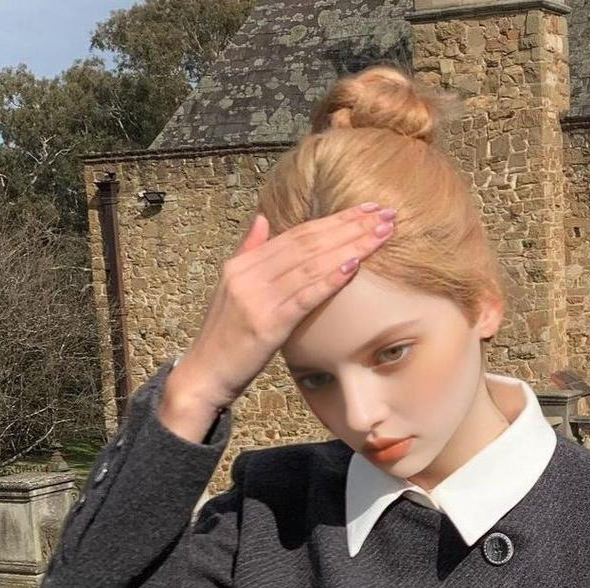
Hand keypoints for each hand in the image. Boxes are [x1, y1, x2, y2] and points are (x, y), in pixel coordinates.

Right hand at [166, 203, 398, 415]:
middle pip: (307, 243)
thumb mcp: (232, 289)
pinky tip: (353, 267)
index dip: (334, 220)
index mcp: (244, 264)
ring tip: (380, 235)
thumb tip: (263, 219)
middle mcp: (249, 274)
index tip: (367, 210)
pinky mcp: (266, 325)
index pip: (297, 234)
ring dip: (349, 248)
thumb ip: (249, 252)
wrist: (205, 374)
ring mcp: (256, 298)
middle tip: (385, 215)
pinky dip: (329, 280)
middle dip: (350, 228)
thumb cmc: (226, 338)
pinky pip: (304, 297)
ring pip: (310, 265)